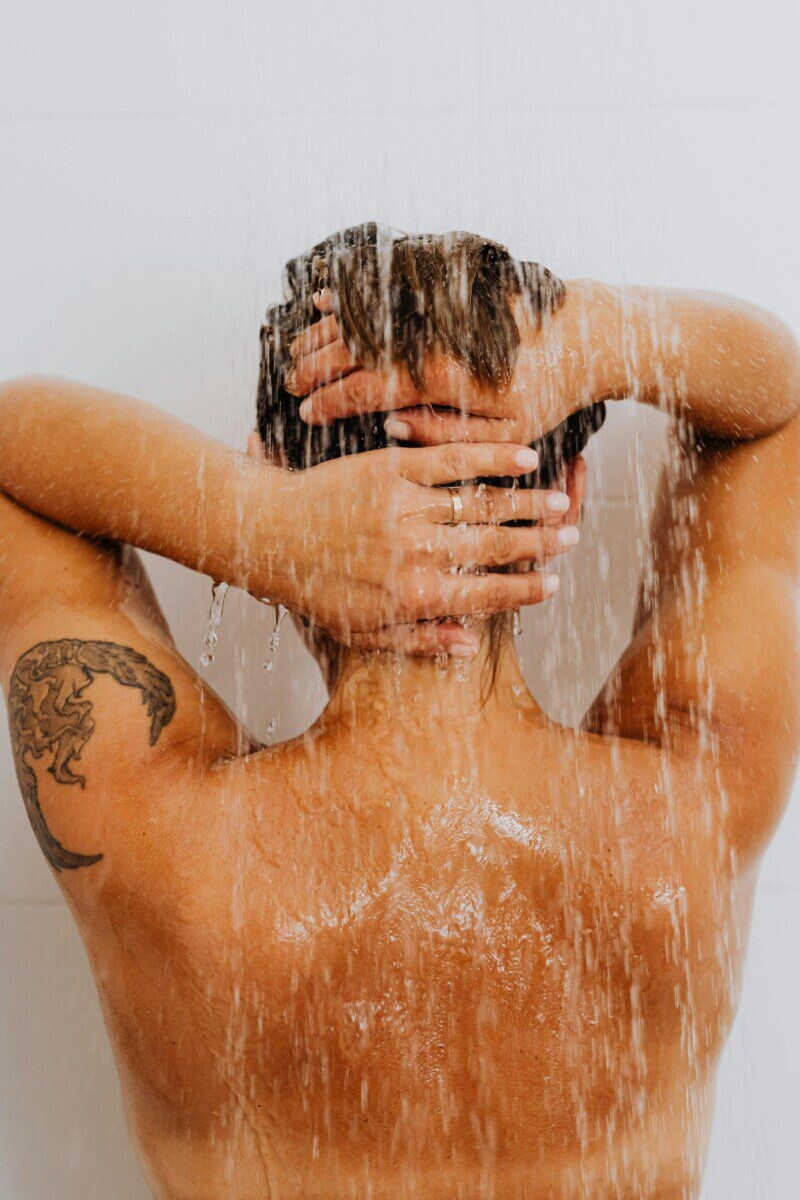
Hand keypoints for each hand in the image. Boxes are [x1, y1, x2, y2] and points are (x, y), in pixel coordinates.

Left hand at [252, 438, 581, 656]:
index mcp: (414, 595)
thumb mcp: (362, 631)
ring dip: (527, 503)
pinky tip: (523, 455)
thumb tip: (470, 644)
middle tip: (572, 539)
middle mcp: (417, 552)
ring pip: (483, 503)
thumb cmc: (312, 589)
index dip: (525, 590)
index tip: (553, 585)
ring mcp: (406, 507)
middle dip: (540, 544)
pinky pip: (451, 459)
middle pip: (495, 546)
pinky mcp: (390, 468)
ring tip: (560, 502)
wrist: (266, 535)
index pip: (487, 593)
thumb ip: (420, 639)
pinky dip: (491, 456)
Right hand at [286, 285, 602, 445]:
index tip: (305, 413)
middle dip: (314, 366)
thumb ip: (446, 436)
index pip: (366, 388)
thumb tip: (394, 426)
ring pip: (361, 317)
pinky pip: (382, 286)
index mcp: (440, 375)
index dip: (330, 401)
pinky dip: (348, 293)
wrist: (590, 331)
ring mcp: (434, 308)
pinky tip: (324, 298)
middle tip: (289, 381)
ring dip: (322, 333)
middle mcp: (430, 335)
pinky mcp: (442, 288)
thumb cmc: (552, 389)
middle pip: (352, 348)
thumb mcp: (506, 434)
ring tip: (295, 349)